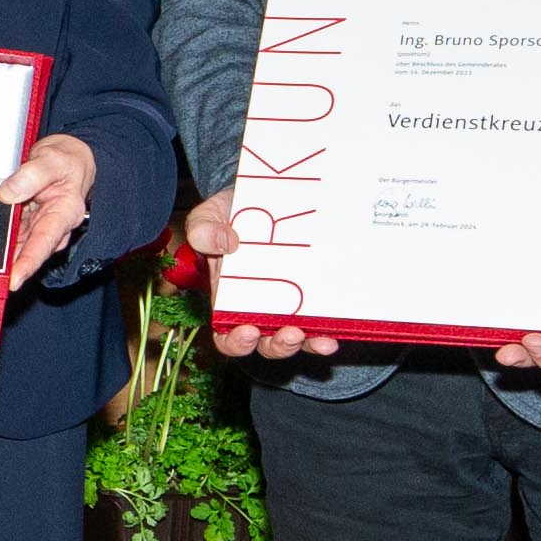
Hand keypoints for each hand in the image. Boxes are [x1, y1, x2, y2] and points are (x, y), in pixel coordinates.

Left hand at [1, 134, 99, 272]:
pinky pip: (8, 235)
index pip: (43, 244)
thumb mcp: (52, 160)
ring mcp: (36, 228)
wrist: (69, 159)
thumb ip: (30, 176)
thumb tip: (6, 195)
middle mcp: (50, 227)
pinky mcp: (24, 225)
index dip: (28, 264)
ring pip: (14, 245)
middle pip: (25, 251)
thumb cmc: (67, 161)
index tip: (13, 280)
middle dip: (6, 263)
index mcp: (63, 215)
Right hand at [181, 193, 337, 359]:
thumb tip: (224, 243)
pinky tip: (337, 332)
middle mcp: (258, 307)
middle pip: (265, 343)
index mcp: (227, 298)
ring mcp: (289, 302)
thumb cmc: (232, 210)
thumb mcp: (209, 215)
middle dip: (277, 346)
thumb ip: (203, 229)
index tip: (246, 331)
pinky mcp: (314, 295)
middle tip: (289, 334)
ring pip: (296, 337)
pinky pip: (321, 321)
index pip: (227, 334)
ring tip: (321, 339)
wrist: (266, 194)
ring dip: (308, 344)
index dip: (235, 341)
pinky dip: (328, 331)